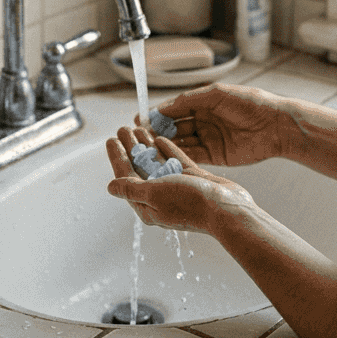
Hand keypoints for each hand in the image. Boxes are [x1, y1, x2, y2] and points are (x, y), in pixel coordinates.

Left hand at [106, 126, 254, 234]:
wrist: (226, 209)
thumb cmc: (190, 204)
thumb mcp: (155, 194)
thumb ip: (132, 188)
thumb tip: (110, 187)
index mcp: (148, 205)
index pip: (126, 177)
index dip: (117, 157)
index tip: (111, 140)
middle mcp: (160, 196)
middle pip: (140, 168)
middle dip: (130, 148)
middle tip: (123, 129)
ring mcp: (177, 188)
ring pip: (157, 163)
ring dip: (147, 146)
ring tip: (139, 128)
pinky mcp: (193, 180)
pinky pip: (176, 162)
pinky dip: (167, 150)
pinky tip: (160, 138)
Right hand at [140, 83, 292, 166]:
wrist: (276, 126)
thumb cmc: (251, 104)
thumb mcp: (218, 94)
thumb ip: (191, 99)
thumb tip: (166, 106)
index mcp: (204, 103)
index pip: (175, 109)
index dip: (158, 114)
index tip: (141, 119)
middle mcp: (204, 121)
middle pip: (175, 127)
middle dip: (158, 131)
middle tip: (140, 137)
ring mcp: (209, 139)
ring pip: (182, 142)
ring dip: (166, 145)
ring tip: (148, 149)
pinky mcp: (216, 156)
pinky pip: (193, 156)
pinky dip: (179, 156)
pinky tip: (165, 158)